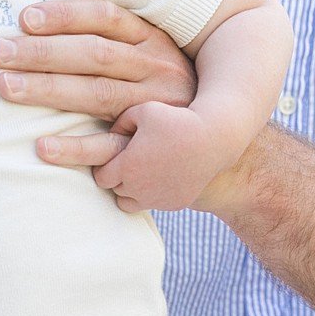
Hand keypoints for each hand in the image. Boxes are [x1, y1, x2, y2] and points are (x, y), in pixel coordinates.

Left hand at [0, 0, 197, 175]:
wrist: (219, 141)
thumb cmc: (166, 90)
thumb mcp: (152, 54)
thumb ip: (113, 38)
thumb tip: (47, 20)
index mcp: (154, 40)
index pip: (106, 18)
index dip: (65, 16)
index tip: (23, 18)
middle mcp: (156, 70)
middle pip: (94, 55)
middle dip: (43, 52)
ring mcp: (154, 110)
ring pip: (97, 95)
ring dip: (48, 90)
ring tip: (4, 87)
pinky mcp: (150, 149)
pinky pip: (110, 149)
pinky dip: (75, 148)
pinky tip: (41, 145)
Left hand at [92, 102, 227, 211]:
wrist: (213, 139)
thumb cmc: (176, 119)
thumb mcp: (143, 111)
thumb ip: (120, 122)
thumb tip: (111, 134)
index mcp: (127, 166)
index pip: (101, 177)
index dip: (104, 166)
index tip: (114, 155)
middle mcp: (139, 188)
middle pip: (114, 190)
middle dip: (117, 177)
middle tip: (128, 161)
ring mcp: (157, 199)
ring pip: (129, 203)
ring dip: (130, 190)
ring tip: (139, 173)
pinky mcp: (174, 204)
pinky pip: (153, 204)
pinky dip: (152, 194)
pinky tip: (160, 176)